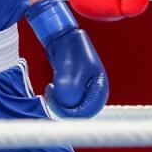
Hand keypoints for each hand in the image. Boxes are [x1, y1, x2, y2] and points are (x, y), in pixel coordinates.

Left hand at [28, 0, 108, 117]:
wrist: (63, 39)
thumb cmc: (70, 52)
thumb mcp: (70, 71)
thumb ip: (70, 92)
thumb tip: (66, 106)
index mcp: (100, 88)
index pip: (87, 112)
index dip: (69, 112)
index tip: (55, 99)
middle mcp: (96, 92)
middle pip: (80, 112)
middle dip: (63, 107)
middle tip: (50, 92)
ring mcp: (87, 91)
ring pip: (72, 108)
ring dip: (59, 102)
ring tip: (51, 87)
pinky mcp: (77, 90)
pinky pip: (68, 103)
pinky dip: (58, 99)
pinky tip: (52, 87)